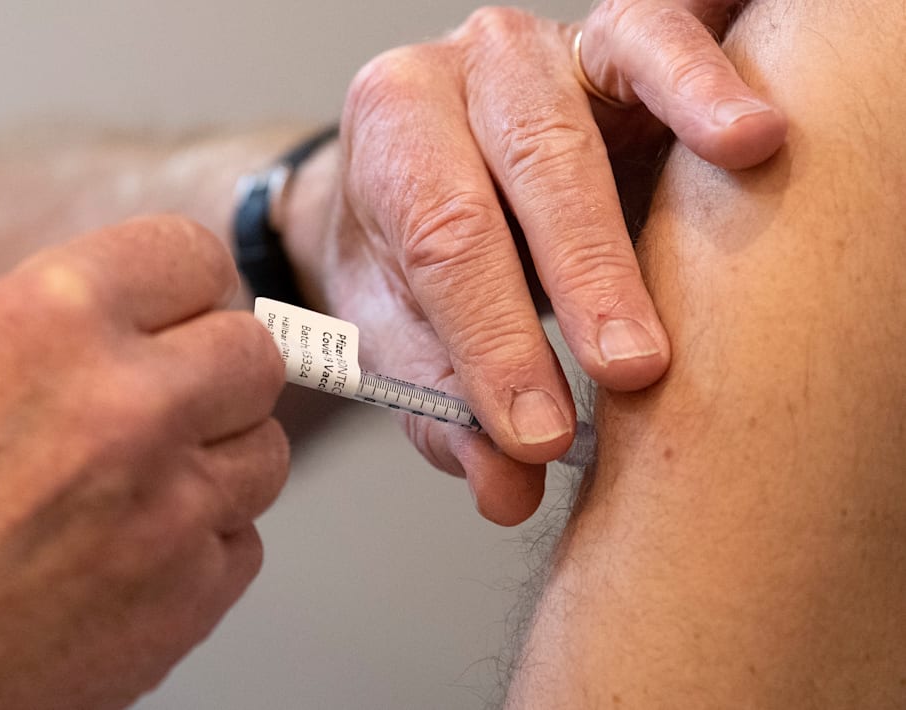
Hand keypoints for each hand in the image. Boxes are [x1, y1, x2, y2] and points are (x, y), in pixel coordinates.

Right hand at [0, 216, 288, 709]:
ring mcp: (169, 507)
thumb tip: (121, 323)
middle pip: (251, 351)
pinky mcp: (186, 598)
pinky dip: (198, 545)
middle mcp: (126, 403)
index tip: (174, 309)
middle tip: (166, 398)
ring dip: (213, 459)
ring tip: (135, 486)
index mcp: (50, 318)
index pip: (191, 253)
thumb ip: (42, 330)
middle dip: (211, 370)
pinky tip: (127, 553)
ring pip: (263, 450)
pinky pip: (240, 543)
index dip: (177, 286)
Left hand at [307, 1, 785, 524]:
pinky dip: (703, 89)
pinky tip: (746, 138)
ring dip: (637, 212)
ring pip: (584, 125)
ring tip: (697, 277)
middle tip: (628, 374)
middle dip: (581, 280)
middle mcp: (463, 73)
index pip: (443, 239)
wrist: (413, 159)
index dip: (491, 340)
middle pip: (523, 173)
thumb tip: (506, 490)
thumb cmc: (409, 247)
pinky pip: (658, 45)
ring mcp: (542, 51)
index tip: (537, 433)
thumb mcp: (402, 330)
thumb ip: (445, 407)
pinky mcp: (614, 43)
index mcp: (393, 130)